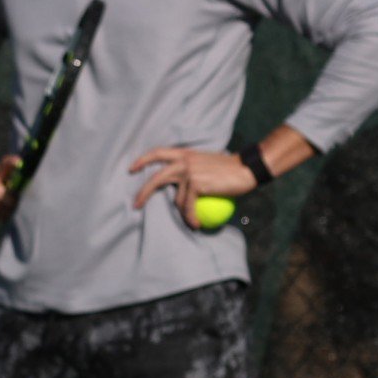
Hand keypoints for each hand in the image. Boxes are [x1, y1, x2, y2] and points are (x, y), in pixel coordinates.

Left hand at [128, 146, 255, 228]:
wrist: (247, 168)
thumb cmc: (229, 168)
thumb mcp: (205, 163)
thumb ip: (191, 169)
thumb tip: (181, 184)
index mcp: (184, 154)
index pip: (158, 152)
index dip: (142, 160)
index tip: (131, 169)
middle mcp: (183, 161)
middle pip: (156, 178)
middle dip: (143, 192)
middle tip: (135, 205)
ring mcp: (189, 172)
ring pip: (176, 199)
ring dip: (184, 213)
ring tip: (191, 222)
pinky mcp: (196, 184)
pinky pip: (188, 206)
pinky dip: (191, 217)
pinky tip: (196, 224)